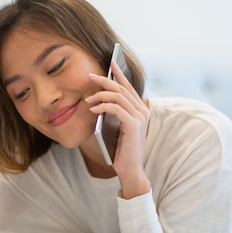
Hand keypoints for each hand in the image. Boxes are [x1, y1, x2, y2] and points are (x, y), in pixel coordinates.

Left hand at [87, 61, 150, 198]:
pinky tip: (93, 110)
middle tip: (90, 76)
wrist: (131, 169)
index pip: (129, 87)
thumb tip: (101, 98)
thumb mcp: (119, 128)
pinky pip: (115, 108)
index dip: (119, 74)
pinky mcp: (133, 125)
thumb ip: (117, 113)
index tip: (110, 63)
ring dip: (100, 95)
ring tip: (88, 100)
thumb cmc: (123, 150)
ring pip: (118, 96)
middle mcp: (143, 111)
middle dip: (105, 80)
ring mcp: (140, 117)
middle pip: (122, 88)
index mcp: (141, 110)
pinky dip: (103, 106)